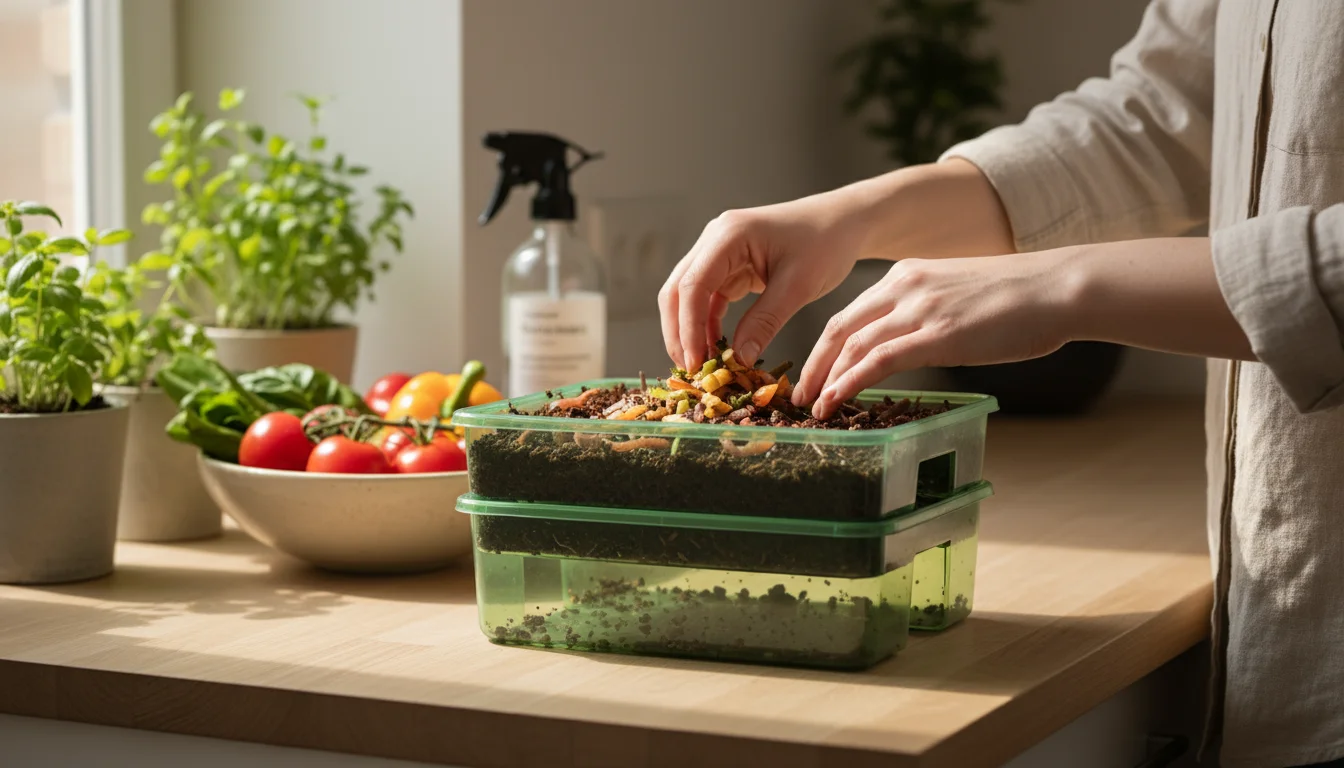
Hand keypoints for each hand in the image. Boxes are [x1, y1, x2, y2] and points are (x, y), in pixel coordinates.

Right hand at [659, 197, 865, 371]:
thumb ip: (765, 322)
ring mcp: (719, 252)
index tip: (696, 363)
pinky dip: (707, 324)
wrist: (842, 223)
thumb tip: (739, 361)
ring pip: (687, 296)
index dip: (688, 328)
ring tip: (701, 365)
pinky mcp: (728, 266)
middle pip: (678, 289)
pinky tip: (716, 348)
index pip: (693, 285)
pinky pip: (707, 298)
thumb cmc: (826, 243)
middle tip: (690, 369)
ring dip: (689, 330)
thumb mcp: (798, 286)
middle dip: (679, 332)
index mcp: (728, 235)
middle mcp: (715, 239)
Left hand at [795, 250, 1076, 416]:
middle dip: (813, 364)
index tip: (812, 372)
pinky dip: (848, 383)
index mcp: (907, 275)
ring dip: (824, 379)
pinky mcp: (936, 334)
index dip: (824, 346)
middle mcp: (904, 287)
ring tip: (810, 407)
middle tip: (797, 395)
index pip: (850, 313)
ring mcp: (918, 309)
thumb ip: (929, 315)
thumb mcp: (959, 296)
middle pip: (839, 328)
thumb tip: (917, 344)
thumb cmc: (1021, 298)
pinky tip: (834, 401)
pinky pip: (877, 360)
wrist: (1058, 287)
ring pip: (852, 346)